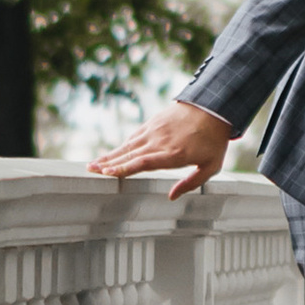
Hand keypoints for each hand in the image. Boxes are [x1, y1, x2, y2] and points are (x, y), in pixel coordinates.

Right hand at [89, 102, 231, 199]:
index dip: (123, 168)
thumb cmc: (214, 140)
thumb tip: (172, 196)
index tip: (107, 174)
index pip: (143, 162)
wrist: (214, 107)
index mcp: (173, 154)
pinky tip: (113, 153)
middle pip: (129, 154)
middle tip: (90, 171)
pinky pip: (134, 136)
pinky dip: (122, 145)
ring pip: (128, 145)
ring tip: (94, 164)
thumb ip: (191, 183)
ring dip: (110, 155)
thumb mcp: (210, 166)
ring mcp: (155, 130)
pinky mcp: (154, 122)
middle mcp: (160, 141)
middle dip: (108, 163)